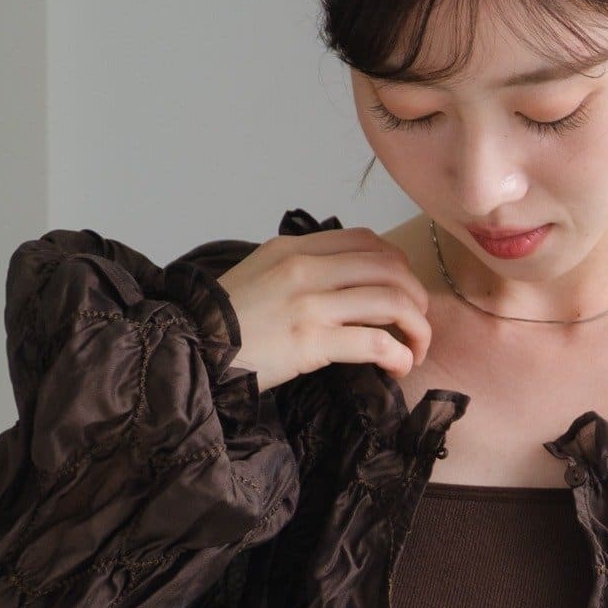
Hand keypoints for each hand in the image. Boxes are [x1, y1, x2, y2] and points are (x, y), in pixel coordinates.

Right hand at [218, 227, 431, 394]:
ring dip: (417, 329)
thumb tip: (345, 282)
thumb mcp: (260, 275)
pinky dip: (399, 355)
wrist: (190, 351)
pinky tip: (398, 368)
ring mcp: (310, 304)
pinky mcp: (313, 341)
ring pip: (394, 303)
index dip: (398, 265)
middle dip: (417, 298)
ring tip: (414, 351)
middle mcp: (306, 268)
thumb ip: (301, 270)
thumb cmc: (226, 322)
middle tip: (417, 325)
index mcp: (294, 248)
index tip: (402, 291)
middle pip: (391, 269)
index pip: (366, 240)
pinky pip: (378, 342)